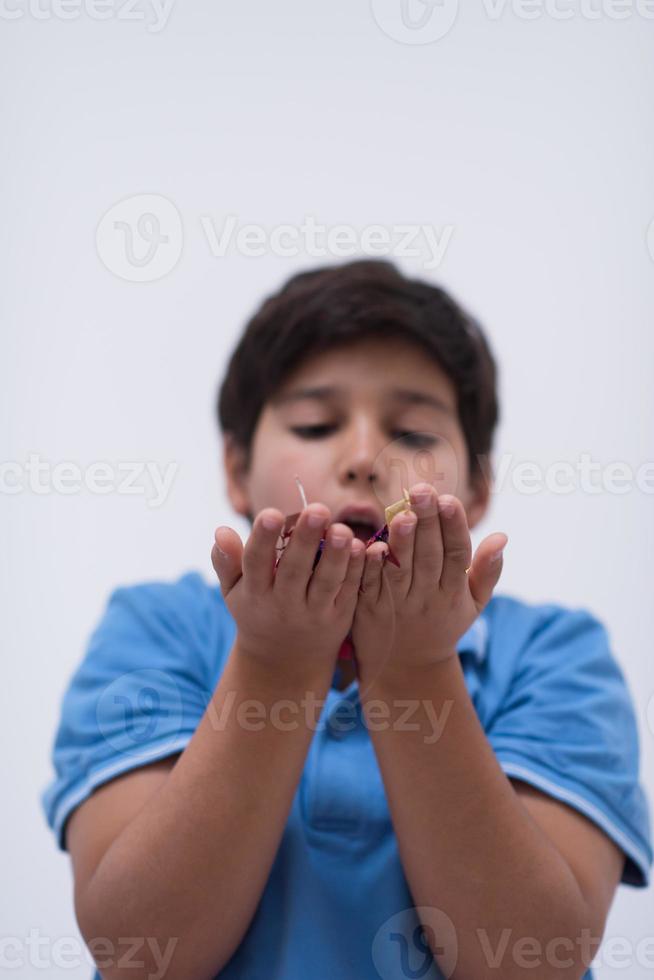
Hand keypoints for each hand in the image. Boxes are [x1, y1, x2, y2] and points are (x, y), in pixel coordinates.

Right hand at [211, 504, 365, 675]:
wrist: (285, 661)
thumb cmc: (257, 610)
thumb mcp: (234, 591)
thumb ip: (226, 560)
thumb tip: (221, 530)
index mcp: (255, 593)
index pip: (256, 563)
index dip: (263, 539)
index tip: (271, 513)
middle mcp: (284, 604)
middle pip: (295, 570)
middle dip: (306, 540)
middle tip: (317, 509)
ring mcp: (314, 613)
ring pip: (326, 583)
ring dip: (336, 556)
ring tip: (342, 529)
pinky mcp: (339, 617)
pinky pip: (349, 591)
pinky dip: (356, 570)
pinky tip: (362, 547)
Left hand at [351, 482, 507, 683]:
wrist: (407, 669)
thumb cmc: (443, 624)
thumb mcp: (473, 604)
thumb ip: (488, 570)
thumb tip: (502, 536)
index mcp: (454, 592)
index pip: (457, 554)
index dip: (454, 527)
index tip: (450, 499)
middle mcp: (428, 597)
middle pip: (429, 556)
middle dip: (426, 522)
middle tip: (421, 491)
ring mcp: (399, 605)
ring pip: (402, 571)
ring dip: (402, 542)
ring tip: (403, 514)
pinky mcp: (370, 610)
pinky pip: (372, 586)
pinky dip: (372, 567)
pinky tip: (372, 545)